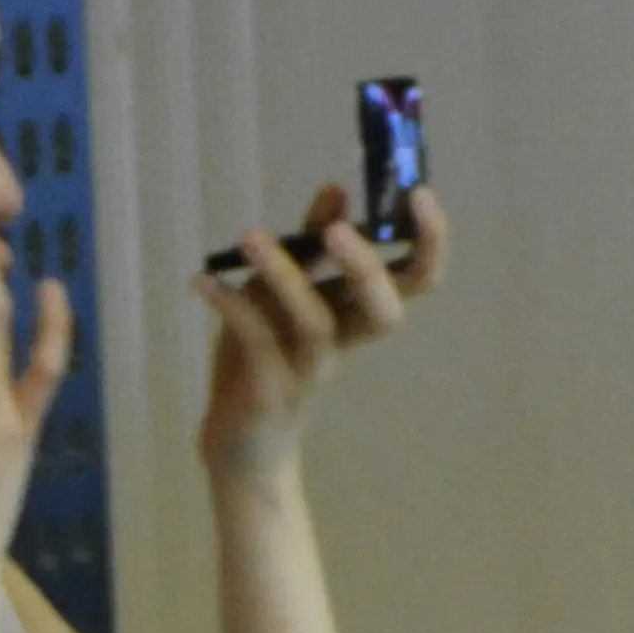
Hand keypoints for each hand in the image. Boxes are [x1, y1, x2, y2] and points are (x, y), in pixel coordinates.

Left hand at [196, 181, 446, 481]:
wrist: (239, 442)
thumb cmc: (266, 359)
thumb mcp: (285, 293)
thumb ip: (310, 245)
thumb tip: (336, 190)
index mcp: (357, 315)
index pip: (416, 280)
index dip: (430, 241)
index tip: (419, 193)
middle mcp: (343, 344)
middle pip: (384, 310)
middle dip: (366, 268)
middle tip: (339, 230)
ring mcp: (309, 371)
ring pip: (315, 323)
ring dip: (284, 276)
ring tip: (249, 236)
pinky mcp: (269, 392)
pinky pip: (257, 341)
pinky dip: (230, 305)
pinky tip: (203, 281)